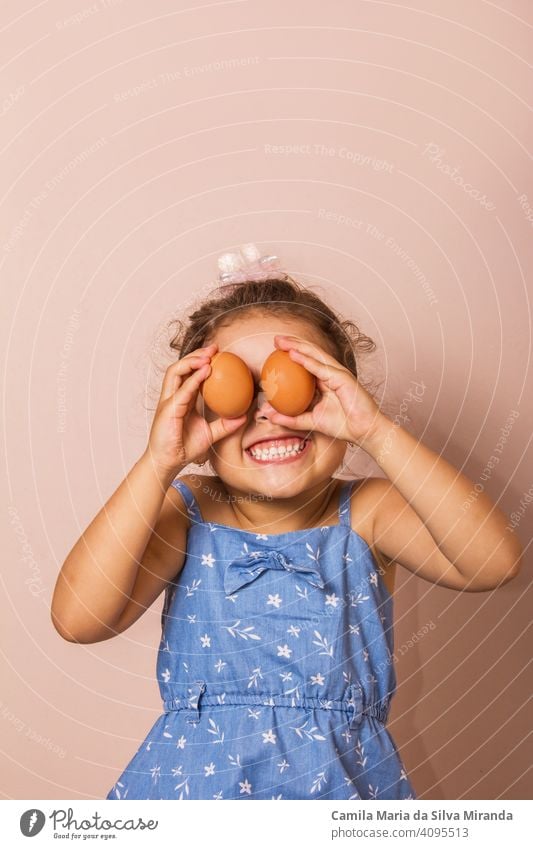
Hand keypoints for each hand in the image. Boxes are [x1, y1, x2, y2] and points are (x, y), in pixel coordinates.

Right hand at [145, 343, 246, 476]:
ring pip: (175, 372)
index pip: (188, 373)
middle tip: (215, 348)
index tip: (218, 353)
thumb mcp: (211, 434)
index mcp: (181, 399)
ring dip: (192, 361)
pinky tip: (205, 371)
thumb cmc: (184, 448)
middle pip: (180, 367)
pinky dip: (193, 379)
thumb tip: (244, 416)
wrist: (169, 462)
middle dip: (196, 354)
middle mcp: (173, 396)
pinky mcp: (168, 410)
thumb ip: (225, 424)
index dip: (201, 361)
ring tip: (208, 355)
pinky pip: (182, 390)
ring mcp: (168, 401)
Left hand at [267, 335, 384, 446]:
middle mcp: (330, 374)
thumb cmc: (342, 425)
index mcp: (324, 381)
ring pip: (315, 356)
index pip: (306, 362)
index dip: (292, 353)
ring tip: (282, 341)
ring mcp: (337, 374)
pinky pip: (322, 368)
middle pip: (309, 354)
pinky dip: (307, 361)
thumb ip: (290, 418)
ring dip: (298, 346)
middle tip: (275, 339)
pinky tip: (294, 354)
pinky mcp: (342, 378)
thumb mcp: (310, 421)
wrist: (363, 431)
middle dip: (292, 344)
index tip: (274, 351)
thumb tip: (268, 414)